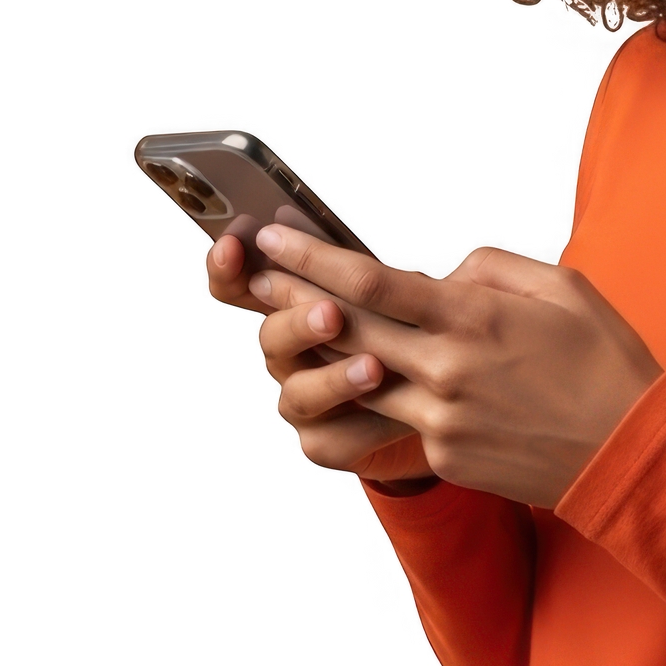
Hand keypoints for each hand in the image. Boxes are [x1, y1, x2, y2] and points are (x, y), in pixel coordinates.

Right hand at [206, 228, 430, 484]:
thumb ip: (366, 264)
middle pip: (271, 338)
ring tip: (375, 368)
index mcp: (294, 305)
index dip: (226, 269)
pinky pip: (333, 441)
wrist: (439, 390)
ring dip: (334, 380)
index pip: (239, 285)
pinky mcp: (326, 440)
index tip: (233, 245)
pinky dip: (365, 429)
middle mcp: (289, 353)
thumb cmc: (409, 324)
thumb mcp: (392, 287)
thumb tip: (351, 224)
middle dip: (297, 323)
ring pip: (299, 395)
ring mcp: (303, 399)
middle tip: (331, 313)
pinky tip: (398, 418)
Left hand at [211, 224, 665, 507]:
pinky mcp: (447, 454)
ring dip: (317, 352)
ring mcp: (442, 418)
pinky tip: (353, 382)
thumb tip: (445, 274)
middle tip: (256, 275)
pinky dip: (372, 398)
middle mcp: (448, 368)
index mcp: (476, 317)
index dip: (315, 259)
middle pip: (348, 328)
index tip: (276, 239)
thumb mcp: (562, 286)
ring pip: (358, 380)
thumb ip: (492, 268)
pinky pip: (395, 421)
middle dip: (295, 297)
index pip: (373, 282)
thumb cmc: (605, 360)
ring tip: (292, 327)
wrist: (630, 451)